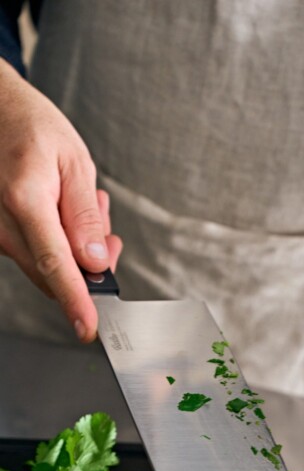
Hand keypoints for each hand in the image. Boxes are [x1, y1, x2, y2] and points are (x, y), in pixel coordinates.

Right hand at [0, 61, 121, 341]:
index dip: (76, 300)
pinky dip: (59, 242)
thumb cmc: (31, 126)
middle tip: (109, 235)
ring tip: (84, 206)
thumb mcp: (74, 161)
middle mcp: (4, 223)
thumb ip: (85, 215)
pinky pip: (36, 254)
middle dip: (92, 266)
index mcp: (25, 199)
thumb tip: (95, 261)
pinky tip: (64, 211)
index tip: (89, 327)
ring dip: (77, 250)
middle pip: (56, 273)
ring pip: (48, 266)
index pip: (57, 264)